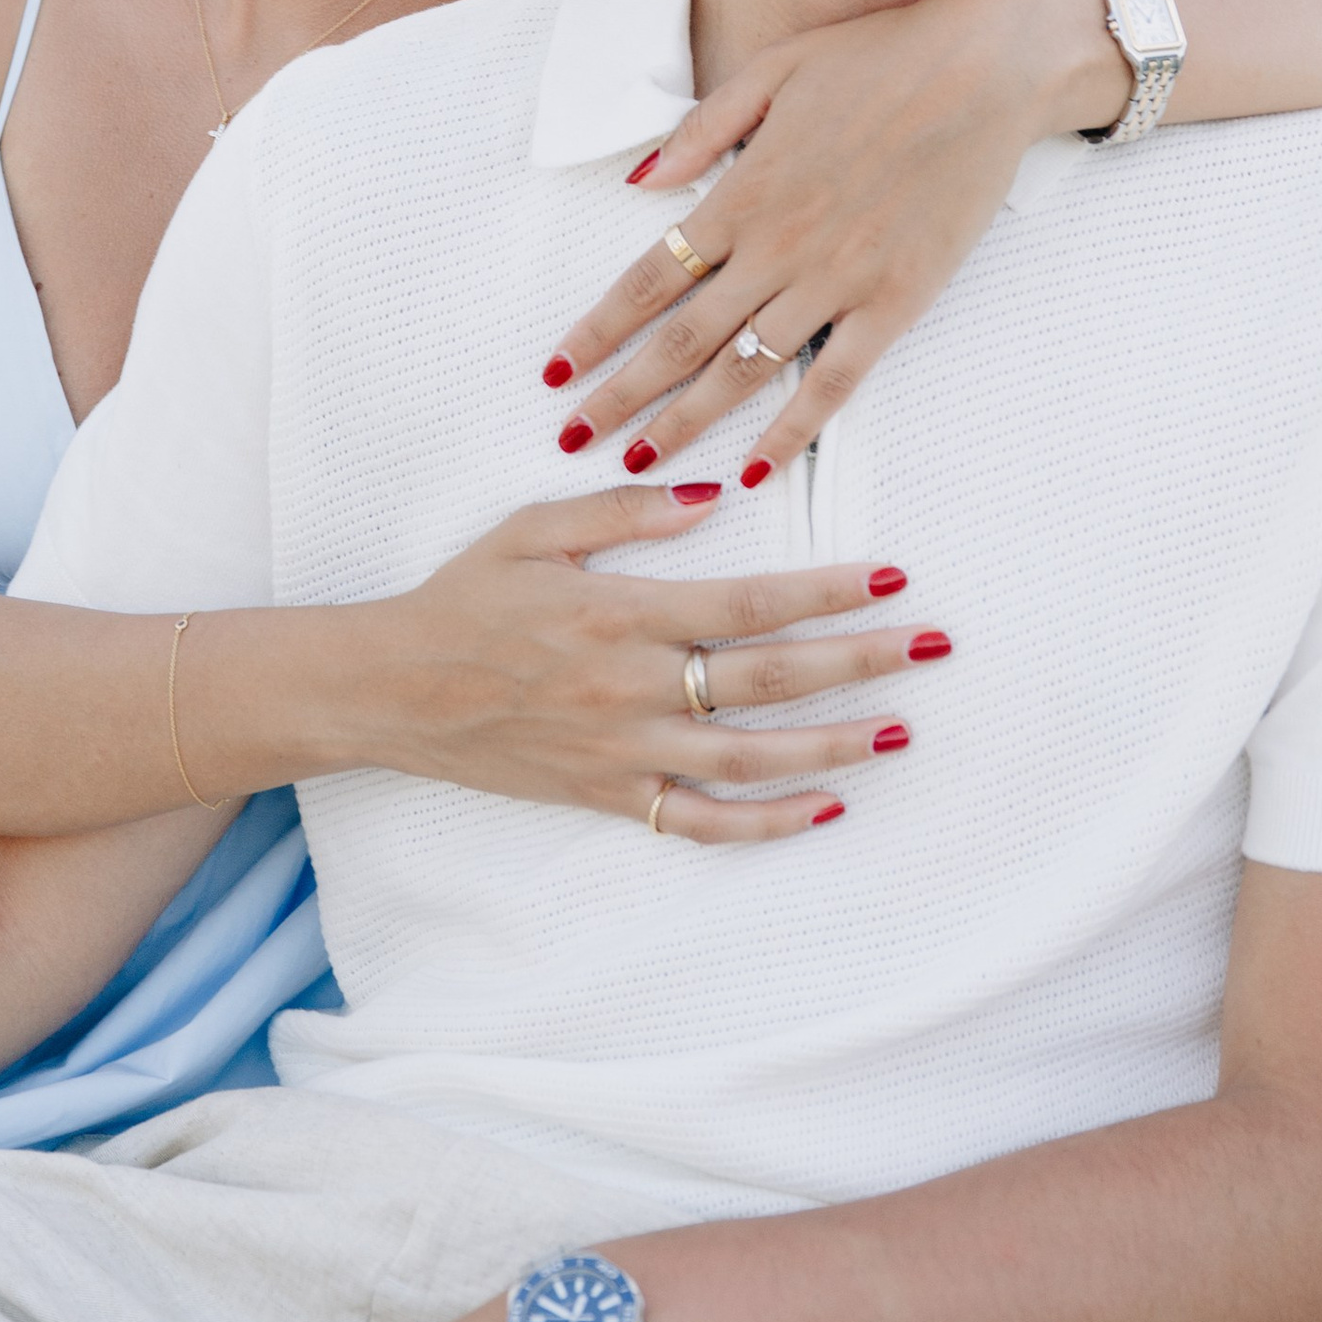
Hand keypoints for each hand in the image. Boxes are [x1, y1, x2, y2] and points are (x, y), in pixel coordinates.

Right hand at [344, 479, 938, 846]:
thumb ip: (623, 513)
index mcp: (620, 612)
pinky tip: (824, 807)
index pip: (748, 603)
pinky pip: (698, 823)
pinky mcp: (607, 796)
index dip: (825, 592)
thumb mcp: (532, 530)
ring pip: (750, 758)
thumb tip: (709, 497)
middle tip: (930, 646)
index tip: (889, 579)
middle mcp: (631, 686)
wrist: (391, 688)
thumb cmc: (463, 598)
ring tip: (900, 730)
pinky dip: (766, 824)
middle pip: (769, 679)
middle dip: (860, 662)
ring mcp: (623, 750)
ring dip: (834, 745)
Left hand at [542, 0, 1121, 479]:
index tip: (556, 371)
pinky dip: (790, 433)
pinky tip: (752, 472)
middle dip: (619, 395)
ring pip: (743, 371)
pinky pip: (832, 383)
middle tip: (572, 438)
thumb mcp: (772, 71)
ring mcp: (837, 281)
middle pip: (679, 339)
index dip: (597, 331)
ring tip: (637, 465)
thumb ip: (701, 133)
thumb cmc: (878, 57)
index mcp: (742, 193)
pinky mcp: (896, 303)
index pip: (647, 278)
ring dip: (685, 423)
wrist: (987, 67)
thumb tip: (636, 184)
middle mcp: (778, 248)